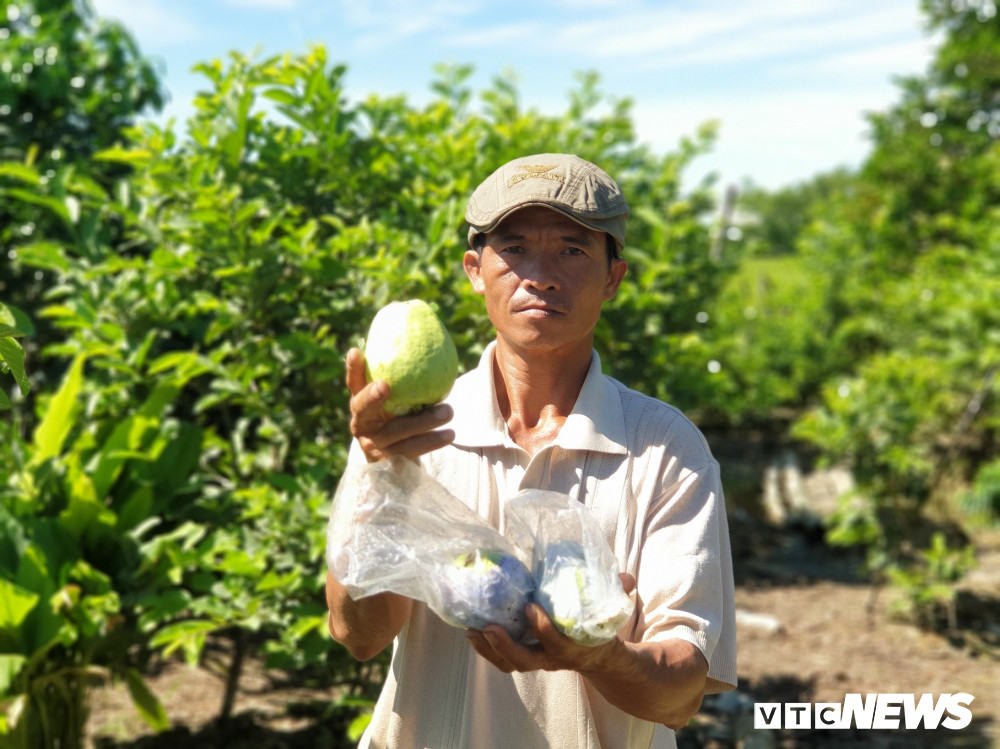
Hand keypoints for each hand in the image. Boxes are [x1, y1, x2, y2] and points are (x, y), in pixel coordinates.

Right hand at [347, 347, 454, 461]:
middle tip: (385, 384)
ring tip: (448, 411)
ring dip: (424, 421)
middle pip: (364, 408)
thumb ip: (403, 381)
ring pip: (397, 431)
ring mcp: (373, 445)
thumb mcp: (398, 401)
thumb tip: (425, 343)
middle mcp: (361, 423)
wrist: (397, 463)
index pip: (353, 382)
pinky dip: (431, 441)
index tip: (355, 352)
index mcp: (360, 404)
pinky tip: (448, 434)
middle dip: (372, 396)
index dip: (353, 369)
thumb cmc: (400, 420)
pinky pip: (412, 449)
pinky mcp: (388, 462)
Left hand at [464, 572, 635, 673]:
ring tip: (471, 630)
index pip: (557, 642)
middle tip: (489, 626)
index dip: (543, 628)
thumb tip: (626, 577)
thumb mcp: (615, 613)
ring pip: (509, 663)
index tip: (531, 607)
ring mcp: (538, 660)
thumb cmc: (601, 629)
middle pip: (525, 660)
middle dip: (505, 646)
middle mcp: (553, 659)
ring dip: (488, 649)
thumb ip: (620, 593)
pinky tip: (472, 630)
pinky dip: (486, 648)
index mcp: (575, 647)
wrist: (601, 661)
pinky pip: (502, 660)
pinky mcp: (525, 657)